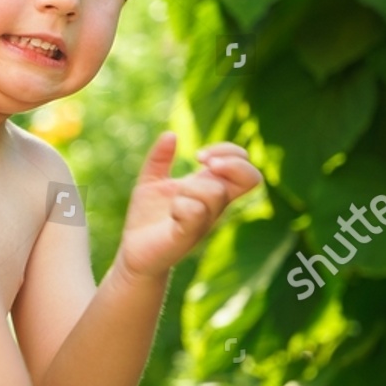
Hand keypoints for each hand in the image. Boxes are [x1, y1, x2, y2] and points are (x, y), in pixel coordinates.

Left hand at [116, 132, 262, 279]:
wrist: (133, 251)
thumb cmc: (147, 218)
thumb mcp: (150, 180)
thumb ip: (160, 157)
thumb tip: (171, 134)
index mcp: (211, 188)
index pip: (244, 164)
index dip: (230, 151)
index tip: (198, 155)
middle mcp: (215, 205)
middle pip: (252, 176)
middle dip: (230, 162)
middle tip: (201, 163)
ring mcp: (205, 221)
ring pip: (216, 192)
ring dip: (192, 186)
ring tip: (176, 198)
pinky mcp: (187, 235)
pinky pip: (195, 213)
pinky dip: (181, 205)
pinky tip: (172, 213)